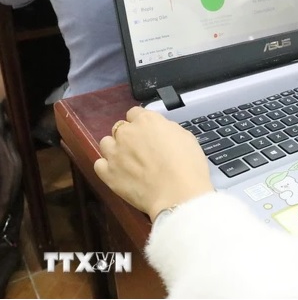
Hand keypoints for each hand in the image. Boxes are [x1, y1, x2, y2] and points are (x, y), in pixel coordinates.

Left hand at [94, 107, 213, 221]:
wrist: (178, 194)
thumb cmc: (188, 165)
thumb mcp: (185, 137)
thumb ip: (166, 129)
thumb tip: (159, 130)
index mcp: (147, 120)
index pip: (136, 113)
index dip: (142, 124)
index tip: (149, 133)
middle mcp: (127, 133)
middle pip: (120, 128)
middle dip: (129, 136)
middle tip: (142, 150)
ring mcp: (114, 153)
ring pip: (106, 143)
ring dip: (115, 149)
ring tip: (128, 161)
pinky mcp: (107, 173)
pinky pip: (99, 164)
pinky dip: (107, 167)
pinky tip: (118, 173)